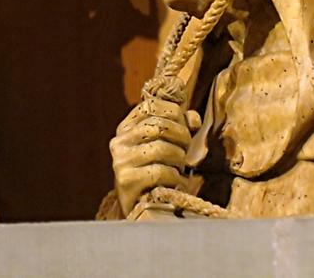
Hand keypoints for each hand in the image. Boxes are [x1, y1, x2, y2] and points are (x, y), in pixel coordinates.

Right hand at [110, 96, 192, 214]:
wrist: (142, 209)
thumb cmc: (157, 174)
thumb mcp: (167, 146)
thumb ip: (179, 127)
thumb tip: (193, 118)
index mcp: (126, 128)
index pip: (150, 105)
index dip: (173, 112)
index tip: (185, 124)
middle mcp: (119, 142)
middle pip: (158, 126)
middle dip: (181, 137)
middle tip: (186, 150)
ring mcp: (121, 162)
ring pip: (161, 148)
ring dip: (179, 158)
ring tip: (179, 168)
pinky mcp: (126, 181)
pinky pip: (160, 172)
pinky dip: (174, 178)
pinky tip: (174, 183)